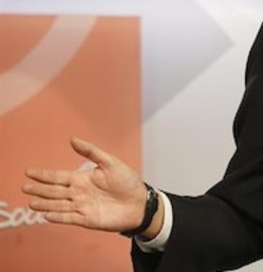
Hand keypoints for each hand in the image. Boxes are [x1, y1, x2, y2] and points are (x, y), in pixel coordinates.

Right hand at [22, 137, 155, 234]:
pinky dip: (58, 217)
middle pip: (55, 191)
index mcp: (82, 179)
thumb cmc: (128, 182)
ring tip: (31, 202)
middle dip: (40, 189)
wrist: (141, 203)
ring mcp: (82, 207)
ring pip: (59, 205)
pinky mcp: (87, 219)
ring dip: (45, 204)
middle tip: (25, 186)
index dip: (44, 174)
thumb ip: (91, 152)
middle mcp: (78, 193)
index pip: (58, 176)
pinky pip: (69, 218)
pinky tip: (47, 215)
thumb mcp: (110, 163)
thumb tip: (72, 139)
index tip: (29, 171)